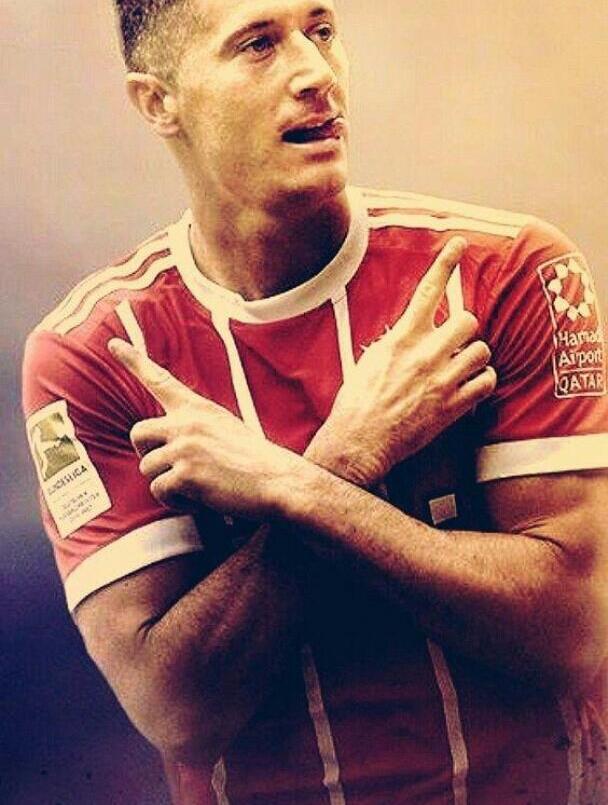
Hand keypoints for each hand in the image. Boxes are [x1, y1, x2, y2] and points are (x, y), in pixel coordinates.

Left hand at [108, 340, 296, 518]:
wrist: (279, 481)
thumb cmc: (256, 461)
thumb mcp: (225, 428)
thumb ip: (195, 427)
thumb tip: (168, 444)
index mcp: (198, 408)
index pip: (160, 380)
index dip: (133, 360)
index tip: (113, 345)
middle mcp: (187, 423)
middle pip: (138, 433)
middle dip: (147, 453)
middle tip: (170, 466)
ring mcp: (185, 448)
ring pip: (148, 468)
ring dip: (167, 483)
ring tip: (198, 487)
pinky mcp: (185, 474)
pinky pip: (160, 491)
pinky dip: (176, 502)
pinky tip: (200, 500)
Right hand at [306, 237, 495, 486]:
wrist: (360, 440)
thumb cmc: (358, 402)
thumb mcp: (371, 361)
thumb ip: (396, 342)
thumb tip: (410, 331)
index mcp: (401, 339)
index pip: (428, 291)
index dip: (446, 262)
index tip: (459, 244)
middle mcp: (425, 354)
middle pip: (468, 321)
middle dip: (465, 330)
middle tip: (454, 343)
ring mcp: (443, 380)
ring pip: (482, 350)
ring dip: (475, 357)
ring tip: (460, 368)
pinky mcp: (454, 406)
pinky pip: (487, 382)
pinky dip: (482, 383)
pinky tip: (468, 388)